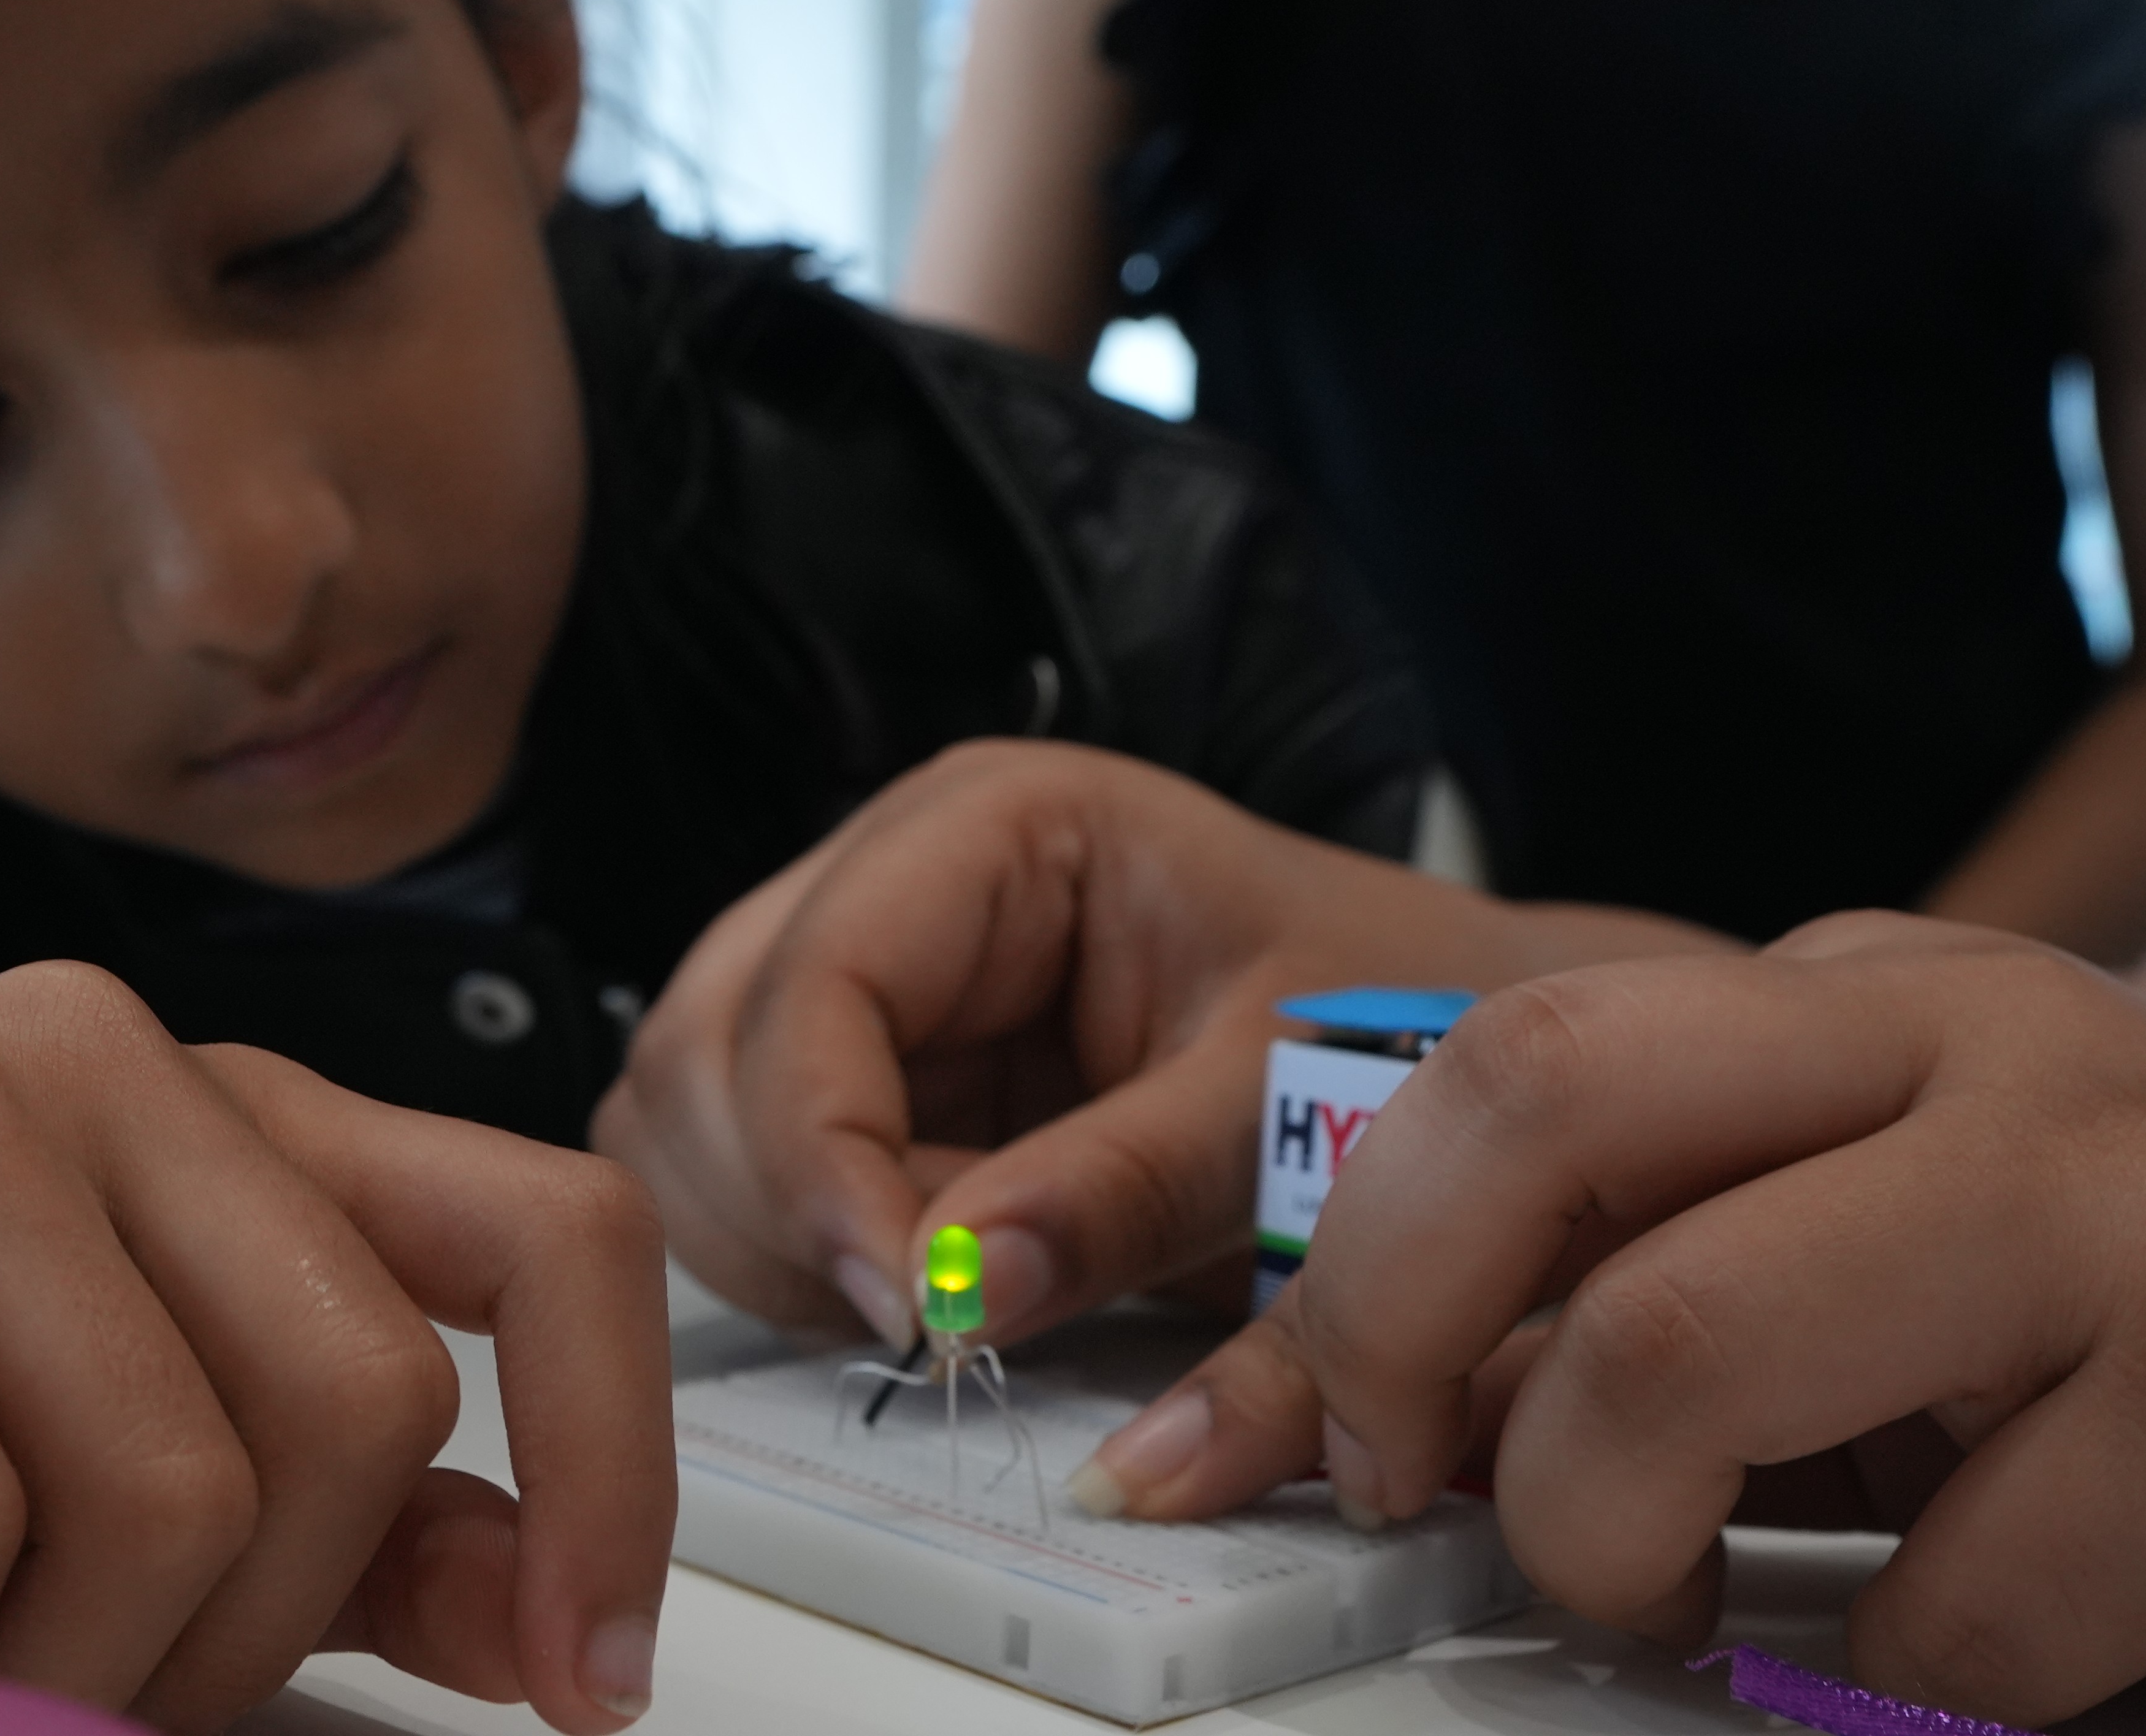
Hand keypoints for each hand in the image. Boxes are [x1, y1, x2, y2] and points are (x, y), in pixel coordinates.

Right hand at [0, 963, 671, 1735]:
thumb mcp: (164, 1555)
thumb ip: (380, 1558)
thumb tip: (572, 1620)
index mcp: (230, 1121)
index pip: (545, 1233)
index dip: (616, 1463)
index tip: (590, 1687)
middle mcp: (89, 1061)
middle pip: (357, 1406)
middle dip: (233, 1641)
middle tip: (68, 1686)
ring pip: (165, 1478)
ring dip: (53, 1674)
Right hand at [593, 741, 1698, 1347]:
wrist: (1456, 1060)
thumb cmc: (1392, 1028)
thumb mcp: (1289, 1105)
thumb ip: (1126, 1191)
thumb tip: (962, 1289)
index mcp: (991, 825)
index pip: (813, 981)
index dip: (824, 1153)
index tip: (916, 1306)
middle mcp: (891, 882)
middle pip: (706, 1046)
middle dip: (792, 1207)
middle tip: (936, 1320)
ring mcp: (858, 987)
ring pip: (689, 1126)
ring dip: (787, 1247)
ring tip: (958, 1299)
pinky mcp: (857, 1085)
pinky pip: (739, 1187)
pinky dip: (805, 1266)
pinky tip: (932, 1289)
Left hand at [1088, 915, 2145, 1726]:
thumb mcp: (1890, 1258)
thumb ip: (1657, 1297)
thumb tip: (1392, 1414)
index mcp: (1862, 995)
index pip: (1505, 1063)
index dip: (1357, 1267)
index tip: (1323, 1432)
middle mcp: (1976, 1039)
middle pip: (1548, 1101)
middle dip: (1402, 1326)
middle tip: (1427, 1496)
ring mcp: (2123, 1192)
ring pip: (1686, 1344)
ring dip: (1625, 1539)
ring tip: (1698, 1599)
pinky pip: (1949, 1599)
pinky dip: (1906, 1681)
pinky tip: (1976, 1648)